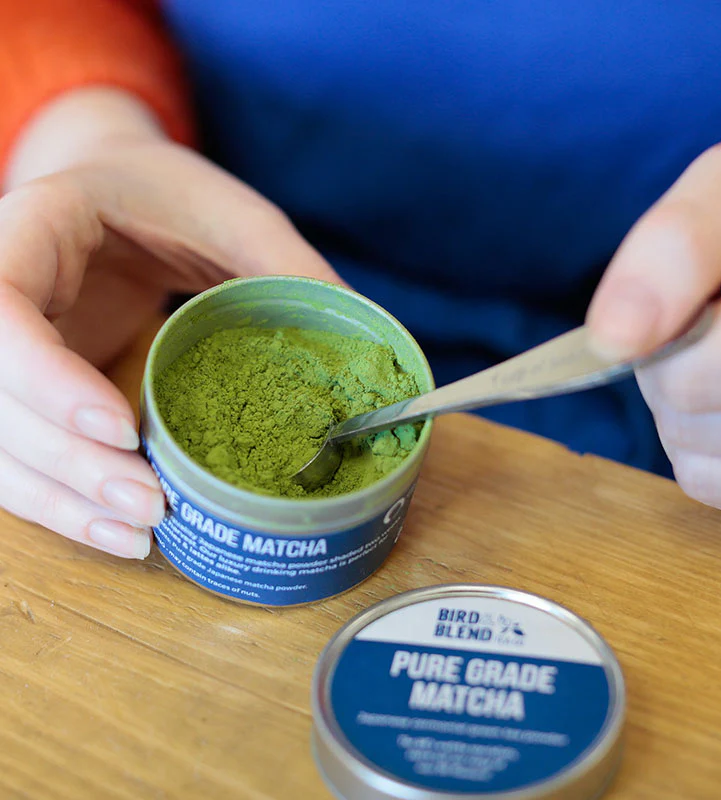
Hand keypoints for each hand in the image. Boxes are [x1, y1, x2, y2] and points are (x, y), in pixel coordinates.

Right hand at [0, 89, 340, 556]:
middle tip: (151, 505)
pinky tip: (116, 532)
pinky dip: (60, 502)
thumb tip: (364, 338)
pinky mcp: (32, 390)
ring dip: (61, 500)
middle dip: (68, 463)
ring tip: (142, 535)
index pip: (1, 310)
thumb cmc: (171, 194)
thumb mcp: (237, 215)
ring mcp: (11, 351)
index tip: (123, 427)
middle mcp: (5, 290)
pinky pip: (21, 455)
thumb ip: (290, 268)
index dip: (48, 379)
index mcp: (37, 227)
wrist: (122, 193)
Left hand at [587, 138, 720, 519]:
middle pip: (696, 424)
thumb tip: (613, 339)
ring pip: (708, 469)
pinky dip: (719, 458)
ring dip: (693, 419)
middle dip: (675, 374)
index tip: (675, 313)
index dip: (661, 345)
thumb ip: (680, 245)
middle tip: (715, 327)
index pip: (697, 375)